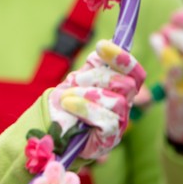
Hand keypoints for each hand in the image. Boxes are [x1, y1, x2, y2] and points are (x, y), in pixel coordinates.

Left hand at [48, 39, 145, 159]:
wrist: (47, 129)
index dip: (122, 58)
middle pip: (128, 84)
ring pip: (117, 101)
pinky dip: (85, 108)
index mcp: (119, 90)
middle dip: (99, 77)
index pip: (135, 74)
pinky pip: (107, 120)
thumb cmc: (64, 105)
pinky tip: (68, 105)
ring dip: (86, 94)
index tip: (102, 45)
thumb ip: (92, 67)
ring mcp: (118, 124)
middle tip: (76, 80)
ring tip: (65, 97)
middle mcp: (123, 106)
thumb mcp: (76, 81)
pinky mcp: (109, 139)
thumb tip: (107, 44)